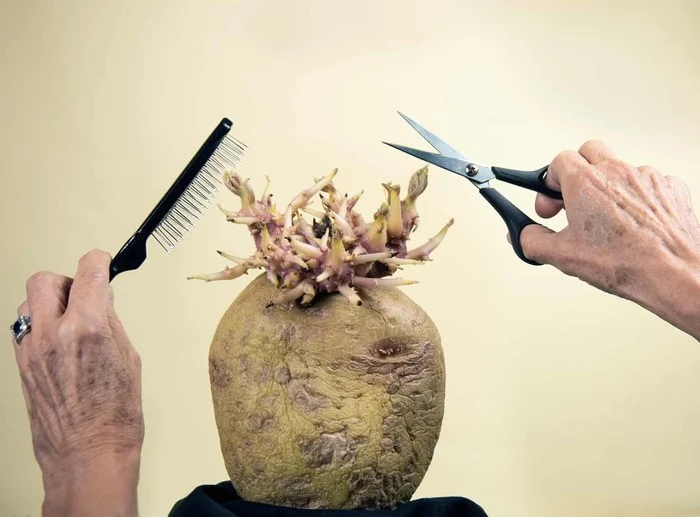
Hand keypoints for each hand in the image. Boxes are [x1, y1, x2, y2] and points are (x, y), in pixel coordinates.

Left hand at [14, 250, 143, 516]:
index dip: (99, 261)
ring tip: (68, 321)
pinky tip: (57, 342)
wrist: (88, 453)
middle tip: (83, 295)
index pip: (88, 271)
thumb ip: (109, 323)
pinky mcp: (20, 365)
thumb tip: (101, 301)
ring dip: (49, 303)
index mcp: (87, 327)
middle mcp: (53, 333)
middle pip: (46, 280)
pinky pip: (23, 329)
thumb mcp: (128, 357)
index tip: (102, 262)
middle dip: (67, 281)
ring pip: (28, 303)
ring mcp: (31, 350)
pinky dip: (40, 326)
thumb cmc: (115, 415)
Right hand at [520, 141, 699, 339]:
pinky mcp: (669, 188)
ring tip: (603, 217)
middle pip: (587, 152)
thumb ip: (532, 241)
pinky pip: (646, 183)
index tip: (548, 202)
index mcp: (586, 183)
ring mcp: (646, 177)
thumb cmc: (626, 263)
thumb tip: (523, 235)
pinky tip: (631, 222)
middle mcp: (616, 172)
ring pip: (618, 168)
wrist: (672, 274)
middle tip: (571, 199)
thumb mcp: (563, 256)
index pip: (558, 161)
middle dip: (576, 172)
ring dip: (606, 186)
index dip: (548, 182)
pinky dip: (635, 197)